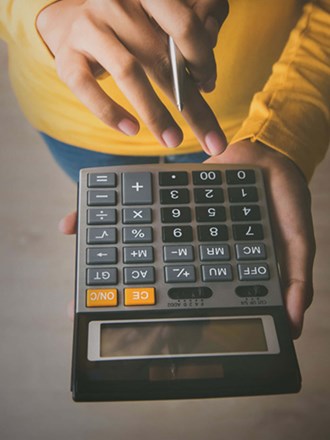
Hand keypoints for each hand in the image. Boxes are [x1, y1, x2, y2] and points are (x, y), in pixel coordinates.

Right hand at [37, 0, 228, 153]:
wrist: (72, 19)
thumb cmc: (125, 26)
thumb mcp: (156, 24)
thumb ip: (183, 43)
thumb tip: (206, 82)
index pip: (185, 26)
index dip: (203, 60)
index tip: (209, 86)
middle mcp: (118, 5)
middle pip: (163, 59)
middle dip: (191, 106)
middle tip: (210, 140)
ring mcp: (90, 29)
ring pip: (128, 72)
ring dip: (155, 113)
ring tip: (172, 140)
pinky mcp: (68, 56)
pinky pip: (87, 87)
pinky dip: (110, 112)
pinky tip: (130, 129)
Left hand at [59, 141, 314, 337]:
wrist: (268, 154)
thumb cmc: (284, 199)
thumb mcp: (298, 240)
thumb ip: (297, 277)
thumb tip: (294, 320)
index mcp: (217, 264)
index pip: (188, 298)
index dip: (162, 316)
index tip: (135, 333)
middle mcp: (191, 249)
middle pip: (150, 277)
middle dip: (119, 295)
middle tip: (84, 311)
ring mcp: (175, 226)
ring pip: (135, 247)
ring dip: (105, 259)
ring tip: (79, 280)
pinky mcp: (164, 201)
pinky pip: (134, 211)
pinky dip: (108, 218)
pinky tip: (75, 225)